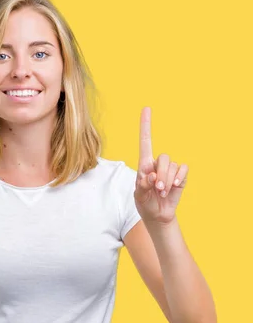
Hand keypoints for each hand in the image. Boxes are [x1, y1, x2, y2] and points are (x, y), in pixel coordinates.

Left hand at [134, 107, 188, 223]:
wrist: (158, 215)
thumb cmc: (145, 203)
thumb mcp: (139, 196)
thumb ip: (142, 185)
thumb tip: (150, 175)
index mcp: (144, 164)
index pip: (145, 141)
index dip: (146, 125)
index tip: (146, 108)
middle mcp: (157, 163)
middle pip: (163, 157)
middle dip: (161, 174)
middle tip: (157, 188)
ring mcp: (170, 169)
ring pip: (173, 165)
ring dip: (168, 180)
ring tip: (162, 192)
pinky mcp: (181, 176)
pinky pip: (183, 169)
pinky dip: (179, 179)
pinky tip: (174, 187)